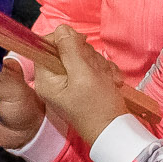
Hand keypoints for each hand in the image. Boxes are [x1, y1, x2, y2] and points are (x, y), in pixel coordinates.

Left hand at [32, 25, 129, 147]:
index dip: (64, 40)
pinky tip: (111, 82)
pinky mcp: (84, 86)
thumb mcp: (85, 74)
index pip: (46, 47)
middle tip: (97, 70)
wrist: (117, 132)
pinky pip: (93, 68)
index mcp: (46, 80)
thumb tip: (61, 29)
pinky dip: (104, 72)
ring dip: (99, 65)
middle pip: (66, 51)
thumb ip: (70, 49)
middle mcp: (54, 81)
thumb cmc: (99, 107)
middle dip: (87, 56)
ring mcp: (70, 84)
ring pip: (82, 58)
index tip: (81, 44)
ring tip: (107, 80)